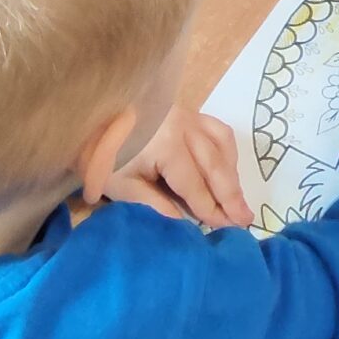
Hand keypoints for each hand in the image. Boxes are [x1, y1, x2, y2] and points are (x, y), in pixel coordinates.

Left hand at [105, 106, 248, 228]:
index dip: (209, 208)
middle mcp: (184, 127)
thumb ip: (154, 204)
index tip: (224, 226)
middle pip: (215, 166)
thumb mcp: (121, 185)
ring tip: (238, 198)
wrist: (92, 115)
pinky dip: (226, 152)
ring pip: (222, 146)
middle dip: (231, 195)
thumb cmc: (103, 154)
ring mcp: (189, 116)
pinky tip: (227, 169)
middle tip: (246, 219)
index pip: (194, 185)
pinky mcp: (188, 112)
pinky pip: (218, 130)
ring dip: (231, 174)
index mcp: (166, 146)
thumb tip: (184, 222)